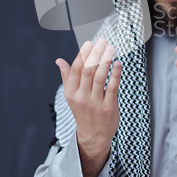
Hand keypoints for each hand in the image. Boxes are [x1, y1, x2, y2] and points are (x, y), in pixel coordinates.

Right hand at [56, 38, 121, 156]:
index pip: (75, 71)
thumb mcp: (72, 96)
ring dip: (106, 61)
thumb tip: (59, 61)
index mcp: (71, 93)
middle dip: (95, 54)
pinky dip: (115, 74)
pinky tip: (118, 63)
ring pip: (100, 78)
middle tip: (102, 40)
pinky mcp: (108, 107)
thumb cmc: (84, 111)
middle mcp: (81, 98)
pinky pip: (112, 88)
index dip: (82, 55)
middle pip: (87, 71)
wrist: (94, 135)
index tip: (89, 42)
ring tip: (111, 48)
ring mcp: (95, 103)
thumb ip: (67, 77)